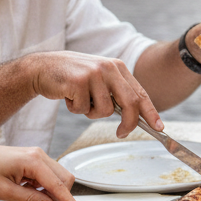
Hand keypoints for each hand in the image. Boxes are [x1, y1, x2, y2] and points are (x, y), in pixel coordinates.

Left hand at [0, 145, 81, 200]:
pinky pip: (48, 175)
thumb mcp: (4, 192)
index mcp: (33, 161)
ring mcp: (37, 155)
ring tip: (28, 198)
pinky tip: (27, 190)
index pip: (58, 185)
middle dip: (59, 196)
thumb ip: (30, 199)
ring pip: (58, 177)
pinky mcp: (33, 159)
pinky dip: (43, 187)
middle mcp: (39, 155)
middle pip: (64, 179)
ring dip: (50, 192)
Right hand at [26, 51, 160, 134]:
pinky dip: (75, 109)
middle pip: (130, 103)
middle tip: (121, 134)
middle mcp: (108, 67)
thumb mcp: (99, 78)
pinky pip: (83, 109)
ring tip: (80, 100)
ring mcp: (94, 74)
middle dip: (128, 123)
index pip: (140, 92)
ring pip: (104, 111)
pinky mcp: (78, 82)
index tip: (159, 127)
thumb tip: (136, 115)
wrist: (41, 67)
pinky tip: (68, 96)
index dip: (150, 112)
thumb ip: (116, 92)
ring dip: (91, 113)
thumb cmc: (72, 77)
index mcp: (117, 67)